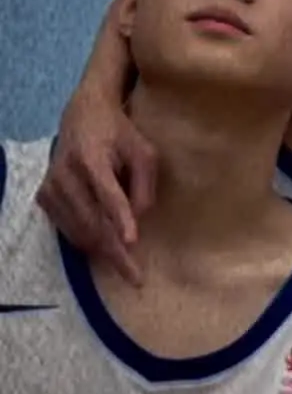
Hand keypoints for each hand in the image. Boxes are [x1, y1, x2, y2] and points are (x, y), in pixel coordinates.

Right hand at [38, 95, 157, 287]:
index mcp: (92, 157)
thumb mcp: (144, 152)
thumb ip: (144, 185)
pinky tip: (105, 246)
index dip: (120, 219)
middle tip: (136, 278)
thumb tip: (139, 220)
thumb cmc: (120, 134)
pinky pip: (68, 230)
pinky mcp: (44, 197)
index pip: (107, 193)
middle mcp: (66, 174)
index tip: (132, 243)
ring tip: (126, 267)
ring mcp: (51, 187)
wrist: (82, 116)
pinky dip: (88, 242)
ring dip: (103, 252)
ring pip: (79, 232)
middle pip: (92, 222)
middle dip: (115, 253)